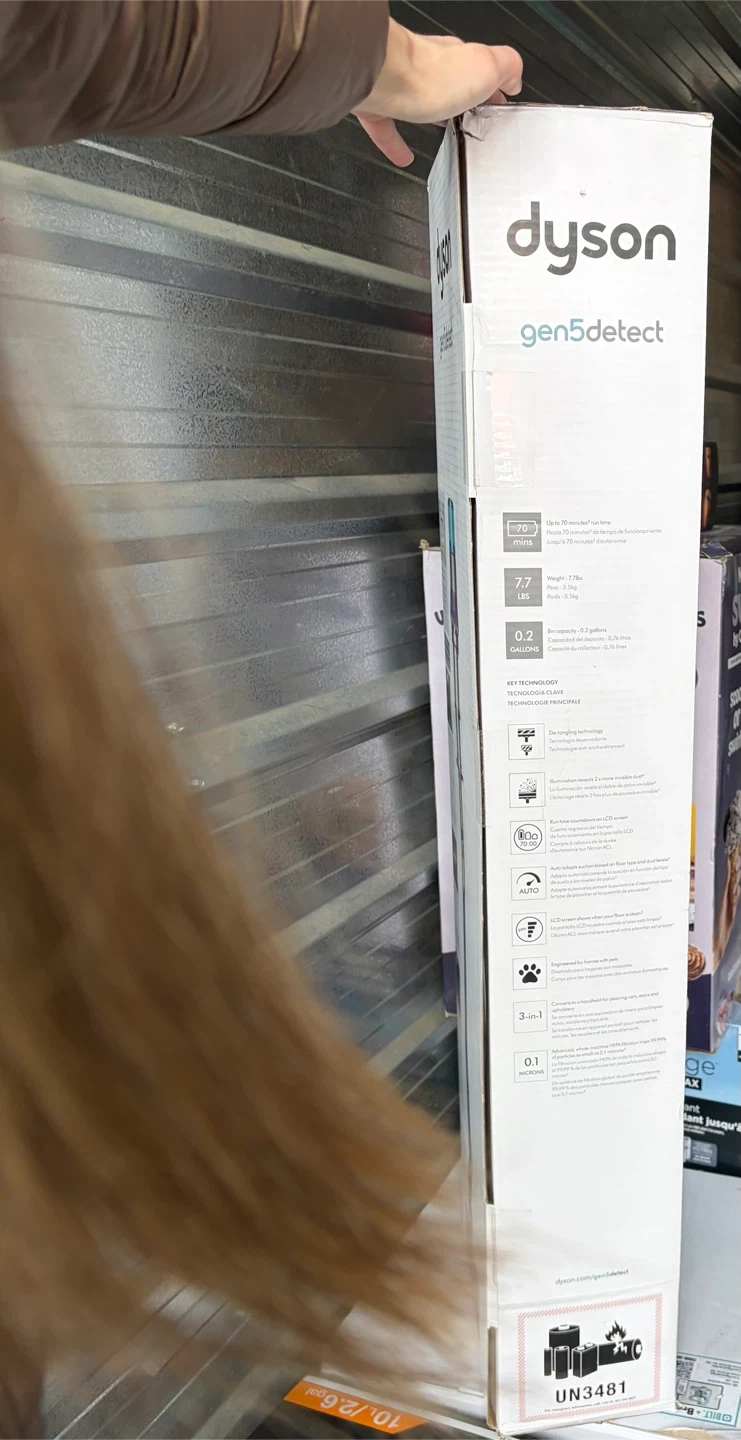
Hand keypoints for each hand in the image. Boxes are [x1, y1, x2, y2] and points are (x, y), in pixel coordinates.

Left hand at [355, 22, 522, 165]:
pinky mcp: (379, 104)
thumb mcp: (488, 66)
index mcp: (457, 57)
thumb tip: (514, 77)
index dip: (492, 85)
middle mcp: (428, 67)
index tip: (499, 102)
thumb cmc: (431, 73)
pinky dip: (396, 144)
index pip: (480, 67)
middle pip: (448, 82)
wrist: (385, 79)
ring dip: (431, 115)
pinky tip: (404, 158)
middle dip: (461, 99)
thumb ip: (507, 67)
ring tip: (441, 134)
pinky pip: (388, 127)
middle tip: (470, 118)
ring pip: (418, 100)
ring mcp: (401, 85)